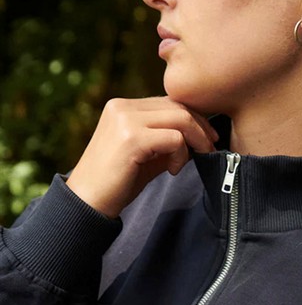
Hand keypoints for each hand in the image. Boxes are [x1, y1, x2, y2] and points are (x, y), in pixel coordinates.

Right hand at [66, 97, 217, 218]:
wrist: (88, 202)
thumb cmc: (117, 183)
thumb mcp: (146, 157)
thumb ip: (167, 143)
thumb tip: (199, 138)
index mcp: (123, 107)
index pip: (169, 102)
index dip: (194, 118)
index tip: (207, 138)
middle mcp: (123, 107)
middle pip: (178, 105)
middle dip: (201, 127)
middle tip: (210, 148)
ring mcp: (126, 120)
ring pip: (180, 118)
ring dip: (196, 140)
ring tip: (193, 160)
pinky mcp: (132, 139)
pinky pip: (174, 138)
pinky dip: (181, 154)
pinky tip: (173, 170)